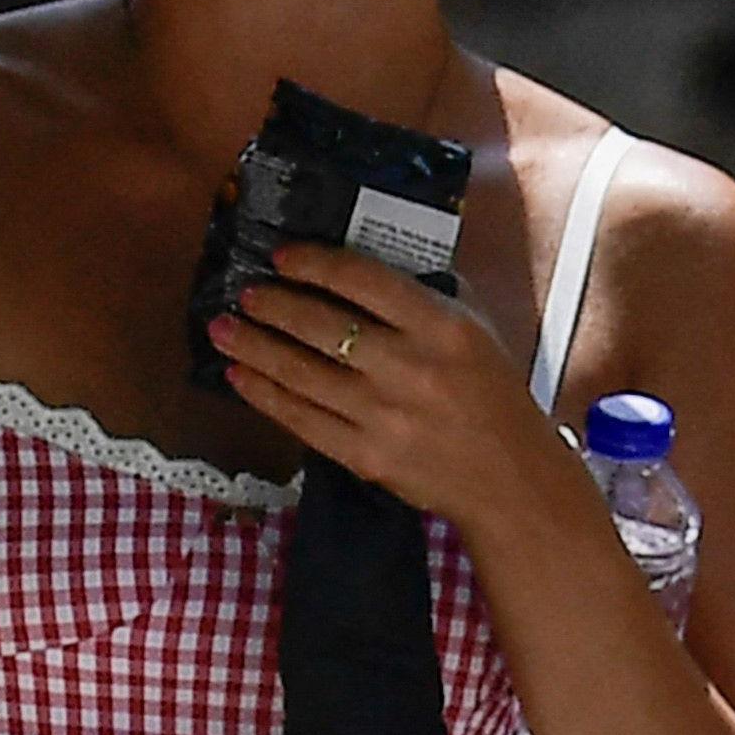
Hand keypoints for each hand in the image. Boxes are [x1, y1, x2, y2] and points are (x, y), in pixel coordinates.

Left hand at [207, 241, 560, 533]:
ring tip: (222, 327)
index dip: (314, 263)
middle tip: (244, 291)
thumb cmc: (492, 395)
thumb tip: (359, 268)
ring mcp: (384, 416)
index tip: (282, 255)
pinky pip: (302, 420)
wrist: (512, 479)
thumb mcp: (475, 330)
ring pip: (302, 372)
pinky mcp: (366, 456)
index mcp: (441, 328)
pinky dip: (264, 395)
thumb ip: (425, 295)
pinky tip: (239, 376)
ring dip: (254, 346)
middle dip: (273, 304)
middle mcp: (409, 368)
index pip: (364, 281)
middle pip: (323, 325)